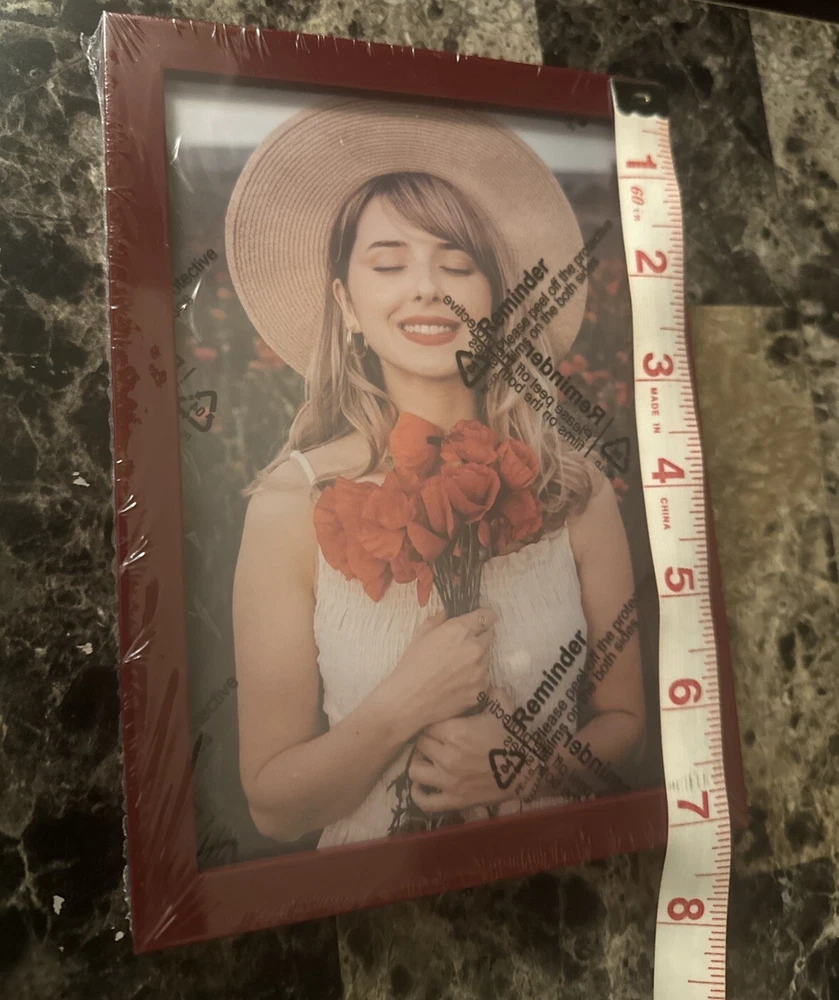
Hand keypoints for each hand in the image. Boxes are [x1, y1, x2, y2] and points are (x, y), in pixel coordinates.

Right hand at [384, 607, 495, 736]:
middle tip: (464, 644)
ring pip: (487, 658)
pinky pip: (484, 678)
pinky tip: (458, 681)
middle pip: (490, 636)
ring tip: (458, 666)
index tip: (482, 619)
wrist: (408, 700)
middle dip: (480, 636)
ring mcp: (480, 671)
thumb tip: (448, 612)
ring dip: (478, 658)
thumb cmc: (411, 665)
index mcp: (460, 630)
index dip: (485, 616)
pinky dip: (475, 678)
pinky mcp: (481, 690)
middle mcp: (475, 648)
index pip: (487, 616)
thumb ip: (439, 620)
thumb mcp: (421, 635)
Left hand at [407, 687, 542, 812]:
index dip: (430, 722)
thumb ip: (488, 691)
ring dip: (419, 763)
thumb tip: (479, 678)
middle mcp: (448, 756)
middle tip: (432, 740)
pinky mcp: (454, 800)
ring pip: (415, 770)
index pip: (426, 724)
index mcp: (456, 732)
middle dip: (424, 741)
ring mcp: (449, 781)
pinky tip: (422, 786)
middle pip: (419, 745)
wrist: (527, 771)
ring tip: (427, 760)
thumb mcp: (502, 709)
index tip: (435, 723)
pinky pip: (425, 801)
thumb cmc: (512, 739)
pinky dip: (419, 794)